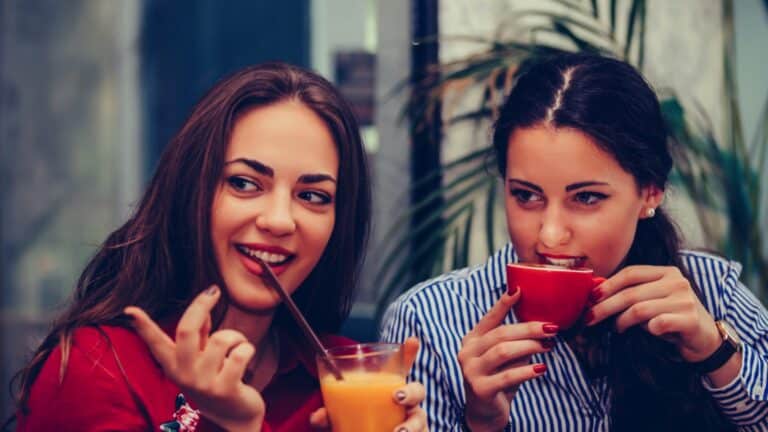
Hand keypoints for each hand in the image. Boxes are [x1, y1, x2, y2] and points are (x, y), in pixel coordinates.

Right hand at [124, 286, 265, 431]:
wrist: (234, 418)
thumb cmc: (217, 380)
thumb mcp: (203, 357)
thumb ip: (201, 334)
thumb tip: (203, 308)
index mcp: (173, 365)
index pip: (155, 342)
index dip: (143, 325)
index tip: (129, 309)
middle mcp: (183, 374)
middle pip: (186, 330)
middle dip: (201, 305)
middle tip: (214, 291)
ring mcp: (203, 383)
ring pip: (222, 339)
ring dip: (236, 336)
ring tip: (238, 344)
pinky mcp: (225, 389)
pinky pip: (240, 354)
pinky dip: (248, 348)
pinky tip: (246, 356)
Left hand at [309, 337, 428, 430]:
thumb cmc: (359, 425)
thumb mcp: (341, 418)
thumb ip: (329, 414)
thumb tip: (316, 418)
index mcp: (388, 390)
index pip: (401, 368)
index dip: (409, 353)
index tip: (412, 340)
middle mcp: (405, 405)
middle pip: (417, 391)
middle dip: (410, 392)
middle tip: (397, 396)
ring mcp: (413, 423)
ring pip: (420, 419)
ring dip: (411, 426)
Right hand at [458, 291, 555, 431]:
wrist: (485, 413)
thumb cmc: (498, 378)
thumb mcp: (506, 357)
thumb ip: (516, 341)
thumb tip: (543, 324)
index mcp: (472, 339)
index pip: (489, 318)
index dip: (503, 304)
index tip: (519, 290)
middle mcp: (467, 352)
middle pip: (501, 334)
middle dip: (529, 329)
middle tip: (552, 327)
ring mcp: (470, 370)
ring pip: (503, 351)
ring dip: (530, 347)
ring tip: (549, 346)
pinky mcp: (479, 389)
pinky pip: (507, 376)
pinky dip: (527, 371)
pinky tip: (541, 368)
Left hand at [585, 265, 720, 361]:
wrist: (704, 339)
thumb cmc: (671, 318)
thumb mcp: (651, 300)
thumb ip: (631, 294)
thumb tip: (595, 295)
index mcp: (666, 272)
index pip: (630, 273)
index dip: (608, 285)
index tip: (591, 298)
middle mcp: (677, 282)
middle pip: (631, 293)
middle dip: (606, 307)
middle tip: (590, 318)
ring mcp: (685, 300)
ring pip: (640, 309)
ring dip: (622, 321)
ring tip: (617, 328)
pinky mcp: (691, 320)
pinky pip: (658, 323)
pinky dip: (647, 329)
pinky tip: (647, 332)